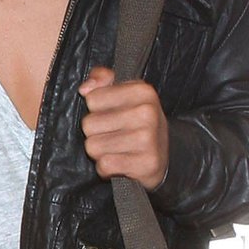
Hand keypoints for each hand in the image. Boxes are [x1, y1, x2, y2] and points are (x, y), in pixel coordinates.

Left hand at [79, 66, 168, 189]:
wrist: (164, 156)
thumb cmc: (138, 122)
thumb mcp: (124, 94)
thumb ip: (101, 80)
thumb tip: (85, 89)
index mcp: (142, 91)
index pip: (92, 99)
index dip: (97, 110)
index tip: (113, 115)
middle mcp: (147, 112)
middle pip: (89, 124)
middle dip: (96, 133)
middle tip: (115, 135)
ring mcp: (147, 139)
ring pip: (93, 146)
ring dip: (100, 152)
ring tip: (117, 149)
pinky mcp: (145, 163)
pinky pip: (104, 165)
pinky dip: (106, 168)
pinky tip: (120, 163)